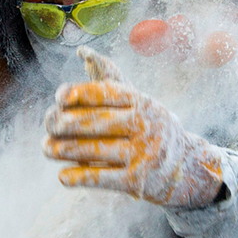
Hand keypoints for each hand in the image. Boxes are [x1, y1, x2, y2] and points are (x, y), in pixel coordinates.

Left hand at [43, 50, 224, 207]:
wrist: (190, 170)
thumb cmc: (155, 132)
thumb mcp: (146, 107)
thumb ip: (117, 91)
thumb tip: (83, 56)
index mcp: (145, 103)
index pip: (108, 94)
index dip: (81, 94)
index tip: (59, 97)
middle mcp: (146, 126)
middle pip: (97, 121)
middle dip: (66, 124)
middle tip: (48, 126)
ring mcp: (143, 154)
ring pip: (95, 149)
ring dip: (64, 150)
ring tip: (47, 148)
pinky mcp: (139, 181)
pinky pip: (102, 178)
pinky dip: (79, 177)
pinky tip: (63, 176)